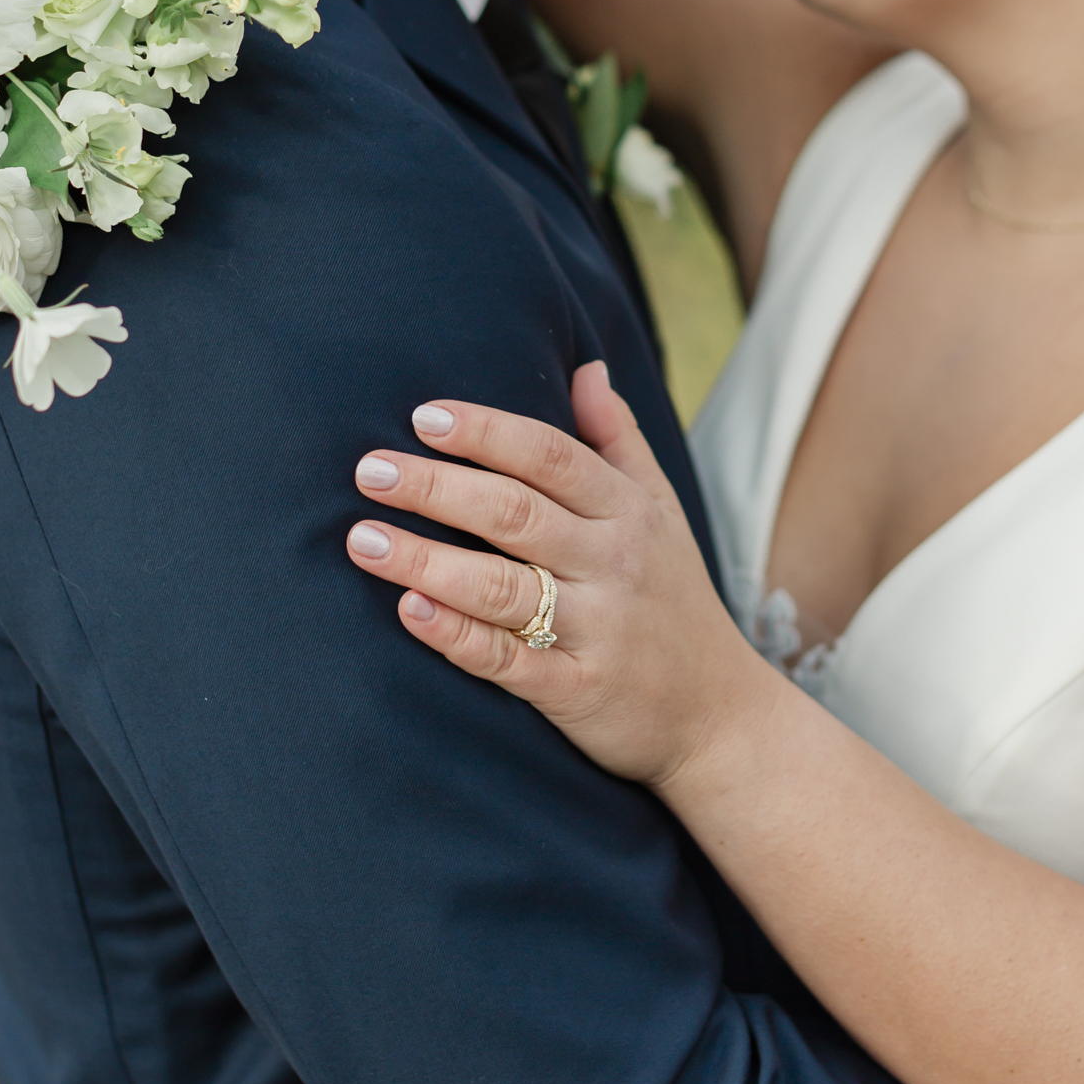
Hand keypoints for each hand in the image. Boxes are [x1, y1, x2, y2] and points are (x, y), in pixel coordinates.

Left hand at [344, 361, 775, 786]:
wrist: (721, 716)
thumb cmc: (674, 598)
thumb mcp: (663, 510)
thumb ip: (620, 438)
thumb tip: (586, 368)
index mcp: (627, 512)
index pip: (549, 456)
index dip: (486, 432)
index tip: (423, 417)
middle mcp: (612, 562)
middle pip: (514, 512)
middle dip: (436, 487)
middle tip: (369, 471)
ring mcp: (596, 628)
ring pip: (500, 585)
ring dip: (426, 558)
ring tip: (363, 539)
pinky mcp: (577, 691)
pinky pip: (507, 661)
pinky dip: (457, 635)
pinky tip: (409, 611)